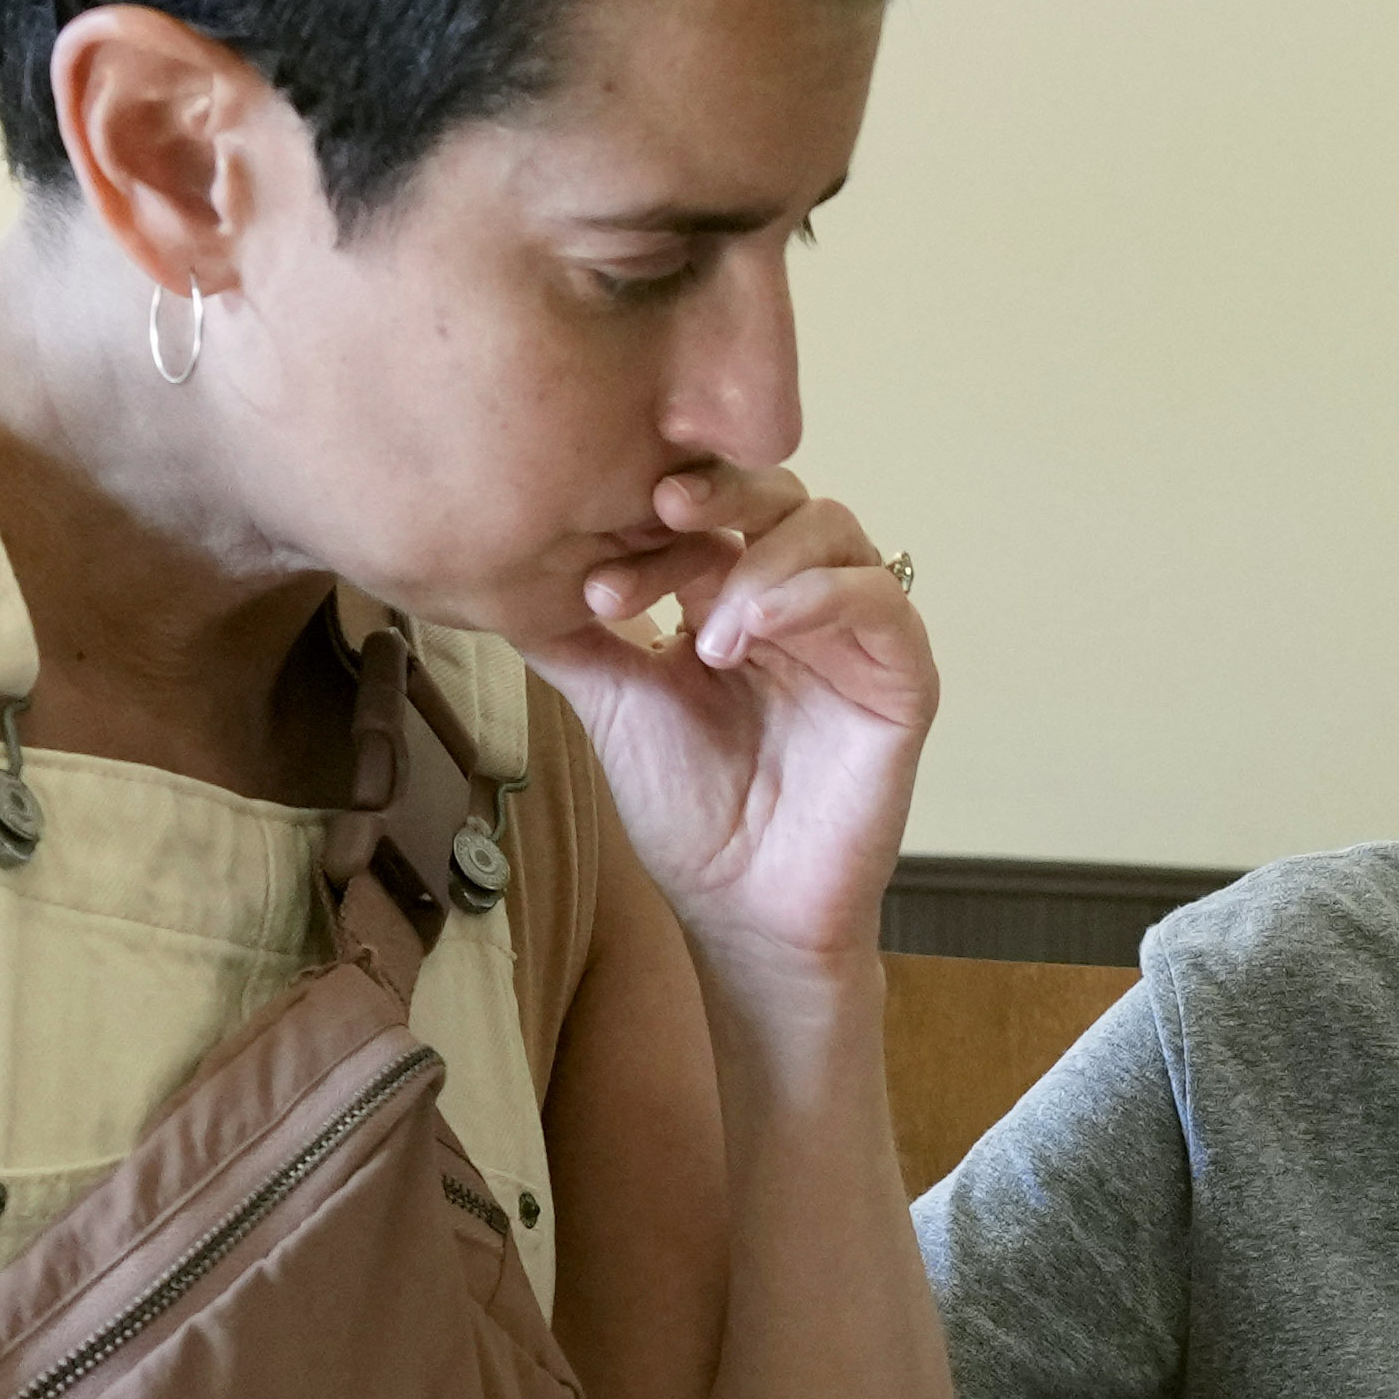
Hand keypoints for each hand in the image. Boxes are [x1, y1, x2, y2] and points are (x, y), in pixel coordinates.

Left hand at [528, 458, 927, 987]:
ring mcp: (854, 634)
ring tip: (708, 634)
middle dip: (718, 494)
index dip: (653, 524)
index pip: (708, 510)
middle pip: (778, 490)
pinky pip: (880, 601)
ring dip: (762, 559)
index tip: (597, 587)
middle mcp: (801, 599)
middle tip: (662, 513)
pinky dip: (817, 597)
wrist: (739, 907)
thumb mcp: (612, 699)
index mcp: (736, 592)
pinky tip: (753, 633)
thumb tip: (496, 563)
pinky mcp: (901, 679)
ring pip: (832, 529)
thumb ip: (570, 631)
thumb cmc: (687, 811)